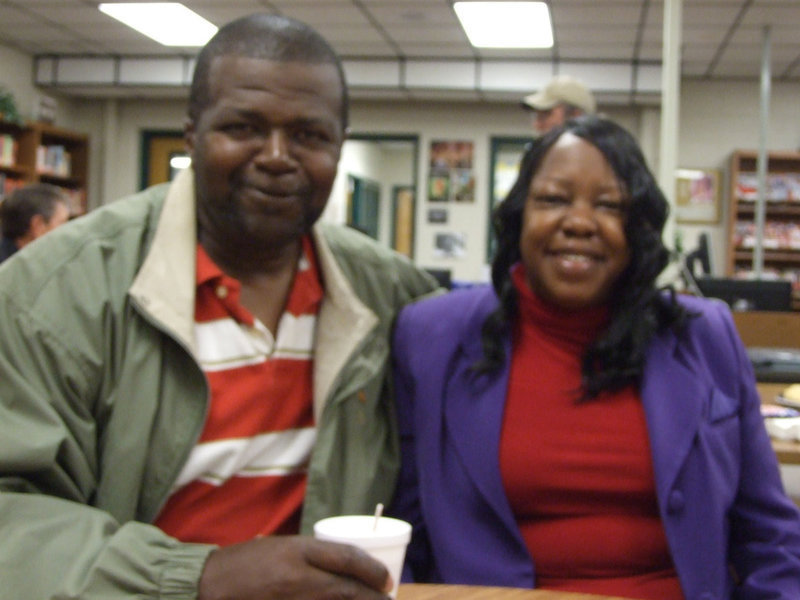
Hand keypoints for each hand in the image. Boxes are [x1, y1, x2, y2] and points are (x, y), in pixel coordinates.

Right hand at [197, 535, 391, 599]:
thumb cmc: (248, 562)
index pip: (346, 558)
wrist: (208, 583)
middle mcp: (296, 575)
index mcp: (297, 550)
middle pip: (345, 589)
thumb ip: (314, 558)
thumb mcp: (283, 548)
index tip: (387, 580)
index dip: (373, 571)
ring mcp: (289, 599)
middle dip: (371, 598)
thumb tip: (351, 570)